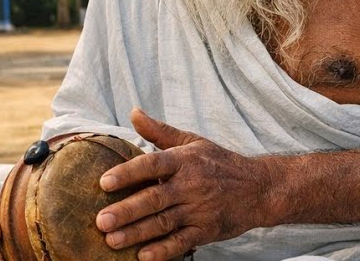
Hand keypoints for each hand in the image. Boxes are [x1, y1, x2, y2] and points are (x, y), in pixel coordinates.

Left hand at [96, 108, 276, 260]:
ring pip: (164, 223)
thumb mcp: (192, 142)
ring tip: (112, 240)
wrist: (259, 187)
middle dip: (127, 210)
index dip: (128, 173)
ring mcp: (199, 209)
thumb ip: (160, 131)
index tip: (104, 182)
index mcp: (184, 160)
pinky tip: (144, 256)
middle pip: (155, 198)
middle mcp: (191, 185)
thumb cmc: (220, 162)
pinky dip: (163, 251)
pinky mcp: (207, 230)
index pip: (152, 164)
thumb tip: (133, 112)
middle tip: (100, 220)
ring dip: (137, 233)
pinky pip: (182, 242)